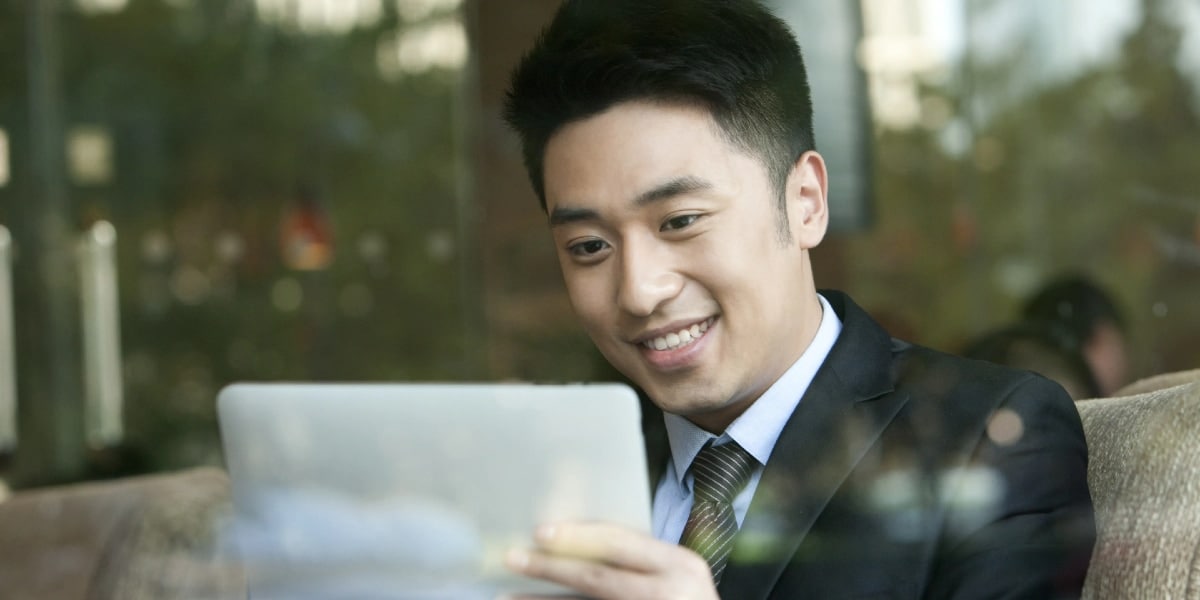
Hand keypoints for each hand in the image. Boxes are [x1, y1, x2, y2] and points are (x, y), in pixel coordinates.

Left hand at [502, 521, 717, 599]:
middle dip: (551, 568)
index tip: (539, 532)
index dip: (576, 536)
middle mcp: (667, 593)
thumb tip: (574, 538)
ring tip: (507, 597)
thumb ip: (640, 557)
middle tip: (513, 558)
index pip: (619, 543)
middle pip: (597, 578)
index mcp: (680, 565)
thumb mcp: (678, 573)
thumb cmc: (687, 599)